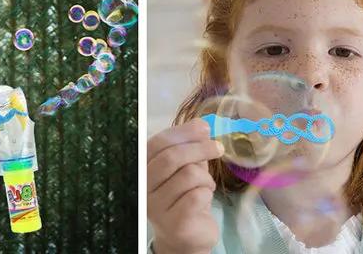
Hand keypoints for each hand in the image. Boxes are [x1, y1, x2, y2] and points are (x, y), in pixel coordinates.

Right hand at [147, 121, 221, 253]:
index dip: (182, 132)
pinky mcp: (173, 224)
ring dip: (205, 178)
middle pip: (172, 158)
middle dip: (199, 148)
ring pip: (188, 176)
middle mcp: (144, 188)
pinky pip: (197, 196)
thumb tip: (202, 125)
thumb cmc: (184, 196)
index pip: (158, 143)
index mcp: (143, 168)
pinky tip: (204, 199)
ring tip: (206, 186)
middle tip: (218, 148)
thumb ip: (191, 146)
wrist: (186, 237)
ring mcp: (156, 208)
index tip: (204, 127)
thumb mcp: (186, 166)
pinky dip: (207, 193)